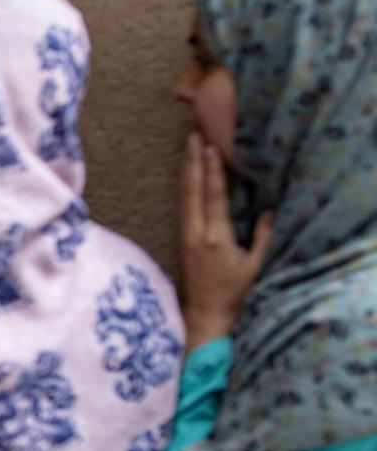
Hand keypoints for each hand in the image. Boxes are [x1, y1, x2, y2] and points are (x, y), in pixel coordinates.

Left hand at [180, 132, 273, 348]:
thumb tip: (270, 210)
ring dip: (187, 171)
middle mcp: (196, 232)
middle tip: (193, 135)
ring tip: (188, 148)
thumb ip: (262, 237)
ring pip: (184, 196)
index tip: (211, 147)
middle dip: (194, 162)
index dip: (213, 170)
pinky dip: (185, 188)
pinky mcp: (181, 240)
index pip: (214, 196)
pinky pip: (183, 207)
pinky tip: (187, 176)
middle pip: (193, 190)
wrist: (202, 315)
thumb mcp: (253, 265)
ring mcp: (185, 235)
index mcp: (216, 237)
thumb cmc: (231, 293)